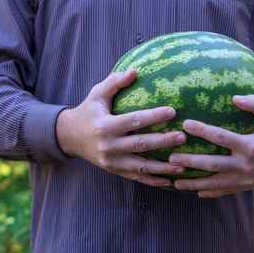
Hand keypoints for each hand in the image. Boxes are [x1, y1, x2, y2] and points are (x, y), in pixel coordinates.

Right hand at [56, 69, 186, 186]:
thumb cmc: (88, 111)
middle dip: (163, 141)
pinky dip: (153, 181)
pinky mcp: (114, 171)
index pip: (134, 120)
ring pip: (141, 166)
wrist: (70, 137)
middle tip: (183, 137)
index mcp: (105, 126)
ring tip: (182, 166)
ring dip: (163, 168)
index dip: (153, 116)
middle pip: (141, 144)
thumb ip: (115, 82)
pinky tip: (169, 181)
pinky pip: (136, 178)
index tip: (172, 111)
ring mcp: (112, 161)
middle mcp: (109, 146)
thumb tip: (135, 71)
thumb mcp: (96, 93)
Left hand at [168, 94, 253, 197]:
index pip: (222, 138)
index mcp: (251, 145)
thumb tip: (234, 97)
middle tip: (171, 159)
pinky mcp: (247, 186)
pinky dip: (211, 193)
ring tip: (175, 182)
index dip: (203, 131)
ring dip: (195, 183)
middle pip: (213, 164)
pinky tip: (196, 192)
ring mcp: (246, 178)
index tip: (185, 124)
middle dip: (191, 162)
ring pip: (216, 183)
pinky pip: (225, 191)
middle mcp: (246, 164)